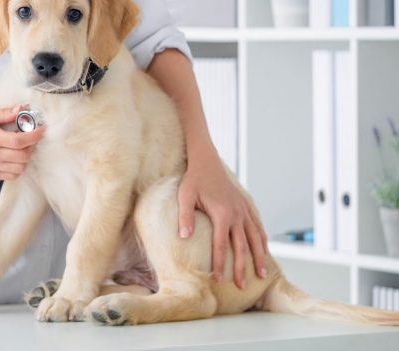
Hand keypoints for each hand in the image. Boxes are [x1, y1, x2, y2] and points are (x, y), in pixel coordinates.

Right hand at [0, 105, 44, 179]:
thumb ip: (3, 113)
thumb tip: (21, 109)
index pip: (19, 141)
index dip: (34, 136)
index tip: (41, 130)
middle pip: (22, 156)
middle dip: (32, 145)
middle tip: (31, 136)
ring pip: (19, 168)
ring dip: (27, 157)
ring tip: (23, 146)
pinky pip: (11, 176)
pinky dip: (19, 167)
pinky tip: (15, 156)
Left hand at [177, 147, 267, 288]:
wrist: (207, 161)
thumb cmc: (193, 180)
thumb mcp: (185, 196)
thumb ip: (185, 216)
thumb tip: (184, 236)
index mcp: (222, 214)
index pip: (221, 245)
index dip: (220, 263)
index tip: (217, 279)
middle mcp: (236, 214)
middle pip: (242, 246)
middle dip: (242, 267)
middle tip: (242, 286)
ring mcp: (244, 210)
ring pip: (255, 237)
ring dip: (259, 256)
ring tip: (262, 274)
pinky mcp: (246, 205)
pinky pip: (258, 226)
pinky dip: (262, 239)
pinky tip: (264, 250)